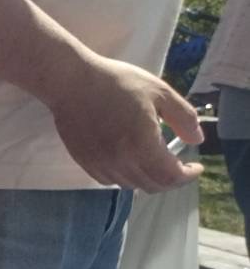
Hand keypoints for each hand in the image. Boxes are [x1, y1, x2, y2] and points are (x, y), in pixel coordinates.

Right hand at [45, 49, 202, 192]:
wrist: (71, 82)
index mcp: (142, 144)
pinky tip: (128, 161)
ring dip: (147, 178)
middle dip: (170, 180)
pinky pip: (109, 180)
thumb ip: (184, 118)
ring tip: (153, 162)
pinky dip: (124, 176)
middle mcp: (120, 161)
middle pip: (152, 185)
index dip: (187, 176)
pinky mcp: (85, 162)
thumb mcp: (160, 92)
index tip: (194, 168)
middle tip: (178, 167)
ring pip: (130, 184)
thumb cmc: (117, 82)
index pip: (170, 176)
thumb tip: (196, 140)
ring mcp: (100, 163)